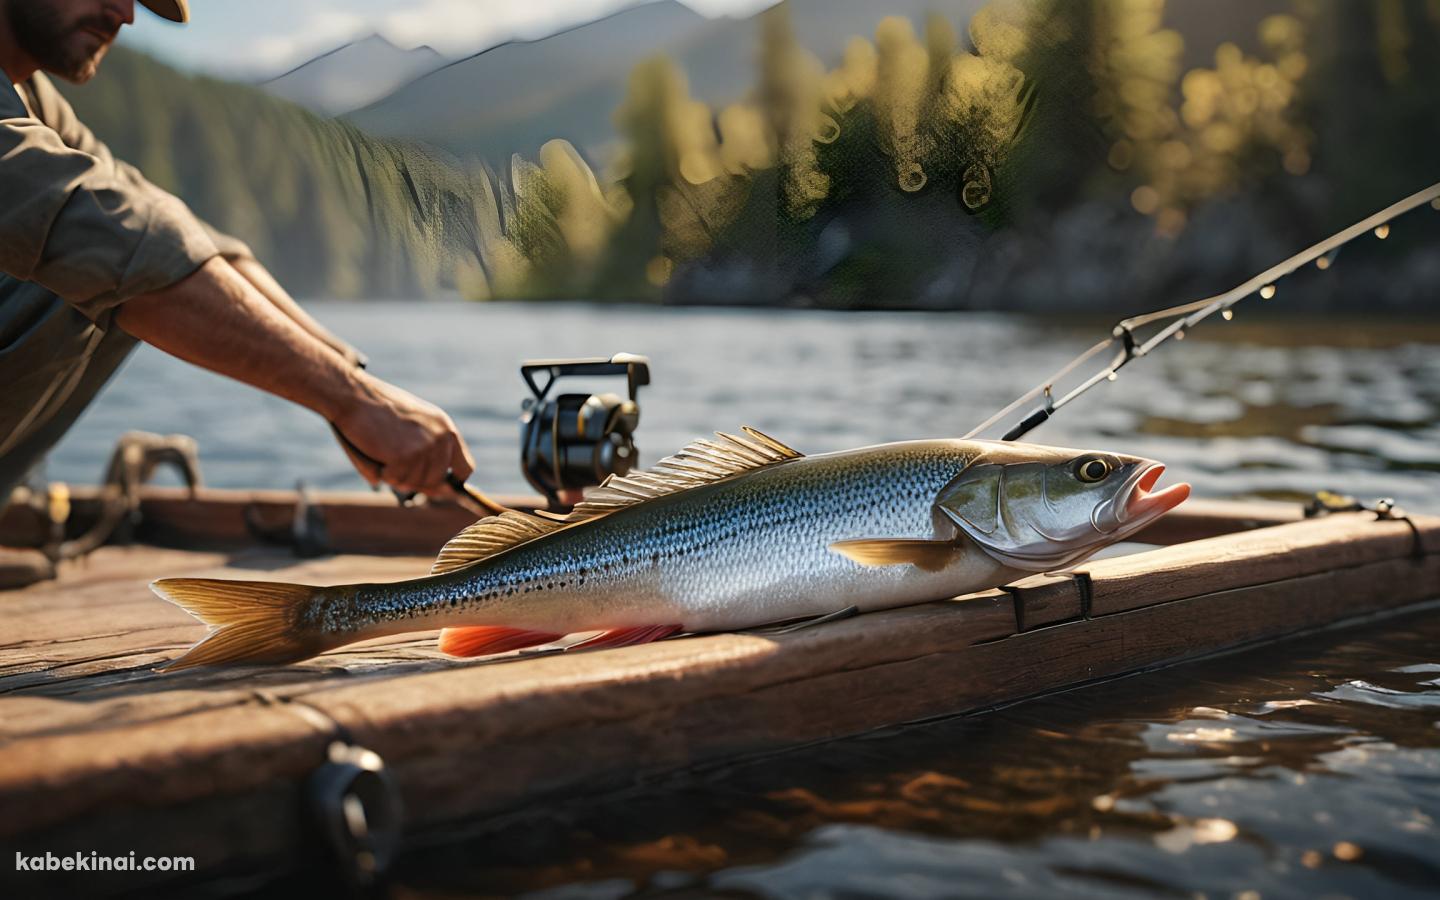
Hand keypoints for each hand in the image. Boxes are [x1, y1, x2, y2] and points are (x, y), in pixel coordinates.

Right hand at [331, 372, 475, 498]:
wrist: (354, 394)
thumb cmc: (377, 410)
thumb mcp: (412, 424)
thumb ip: (426, 454)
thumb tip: (438, 493)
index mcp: (446, 428)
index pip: (465, 467)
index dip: (451, 482)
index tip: (440, 489)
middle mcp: (441, 438)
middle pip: (436, 481)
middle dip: (414, 481)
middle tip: (393, 465)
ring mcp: (425, 447)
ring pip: (414, 483)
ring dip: (396, 476)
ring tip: (382, 451)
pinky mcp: (406, 456)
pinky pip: (395, 480)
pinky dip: (383, 472)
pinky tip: (376, 451)